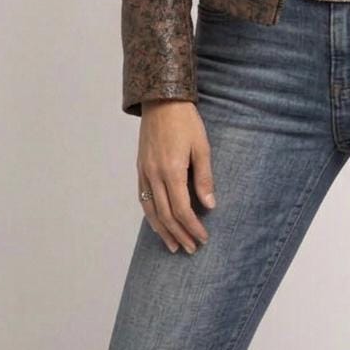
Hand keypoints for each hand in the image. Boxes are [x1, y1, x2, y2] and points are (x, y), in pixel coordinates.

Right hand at [137, 99, 215, 253]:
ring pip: (151, 211)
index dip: (193, 227)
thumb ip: (204, 177)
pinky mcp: (140, 169)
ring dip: (163, 231)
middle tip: (191, 248)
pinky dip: (151, 216)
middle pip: (166, 215)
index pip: (182, 209)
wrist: (161, 101)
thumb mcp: (202, 147)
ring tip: (173, 246)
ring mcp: (144, 173)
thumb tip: (209, 205)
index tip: (203, 238)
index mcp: (171, 170)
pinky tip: (158, 224)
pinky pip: (143, 199)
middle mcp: (154, 175)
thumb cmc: (185, 121)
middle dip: (179, 235)